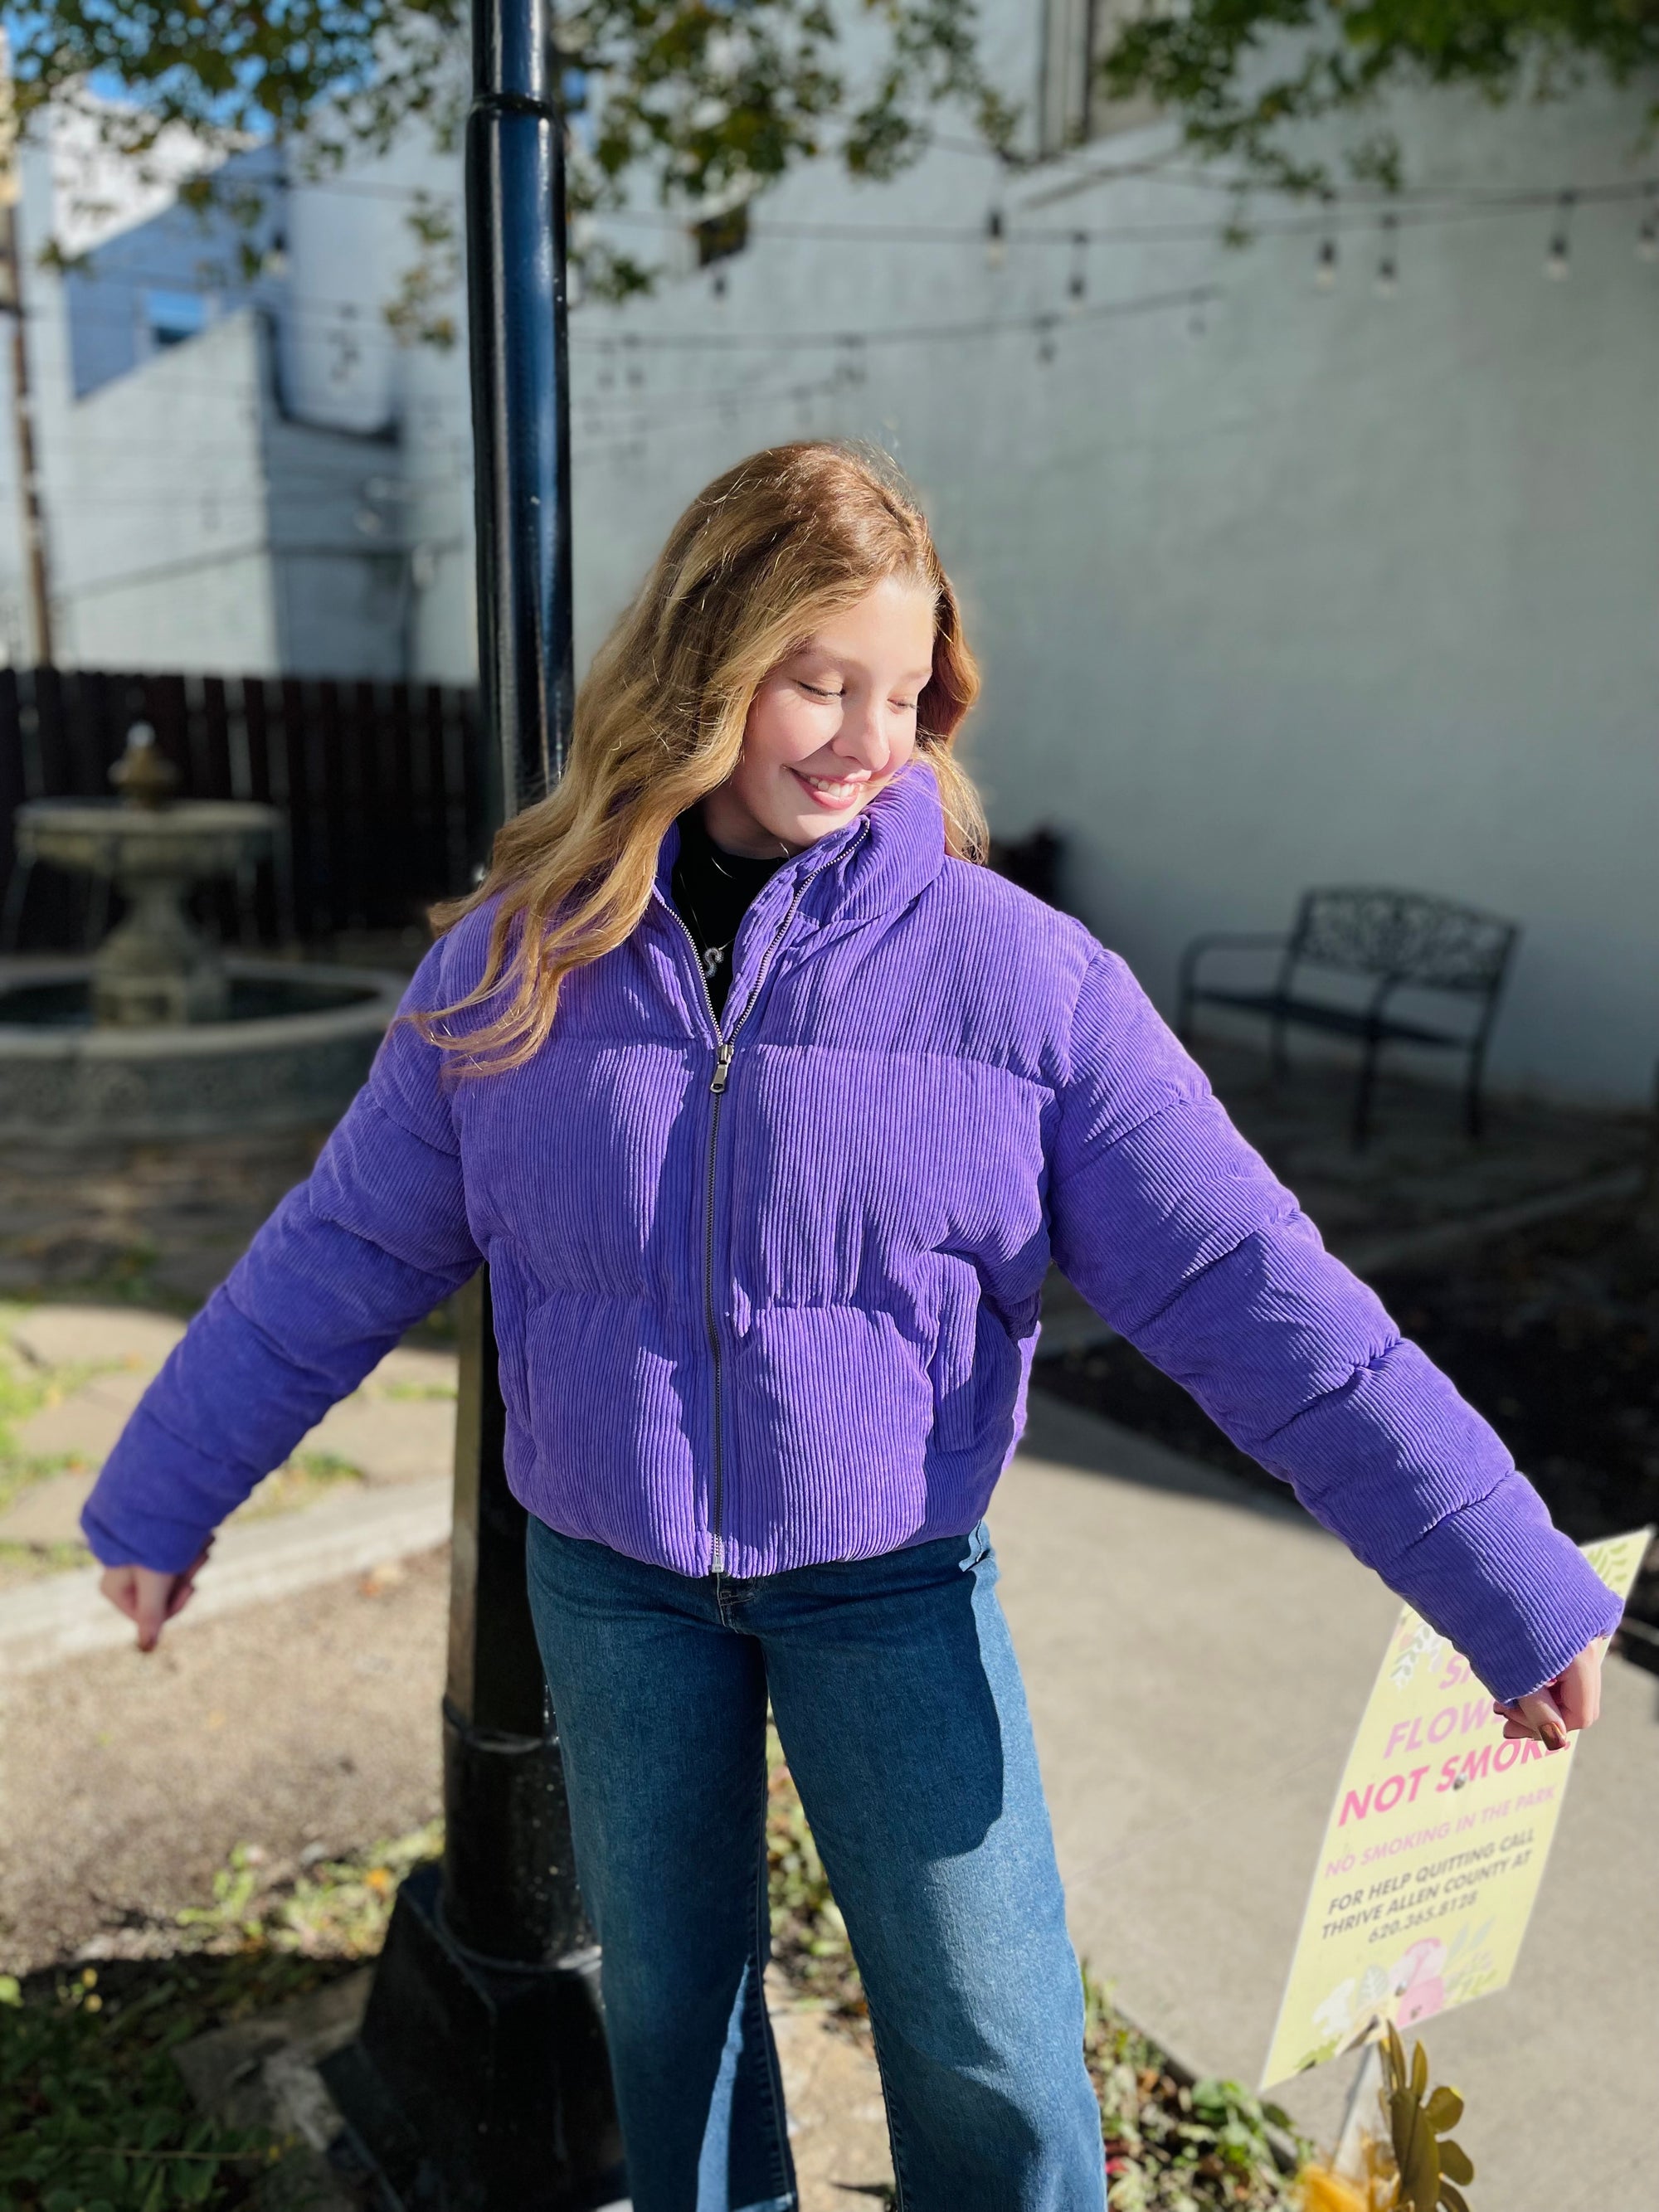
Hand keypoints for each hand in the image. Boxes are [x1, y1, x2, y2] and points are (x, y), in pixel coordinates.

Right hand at [98, 1541, 213, 1652]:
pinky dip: (191, 1548)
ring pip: (173, 1573)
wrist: (163, 1487)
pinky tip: (204, 1536)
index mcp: (114, 1586)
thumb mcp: (156, 1578)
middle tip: (204, 1553)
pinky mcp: (154, 1542)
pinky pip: (176, 1555)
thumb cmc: (154, 1536)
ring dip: (192, 1559)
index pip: (146, 1616)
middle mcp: (123, 1573)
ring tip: (205, 1540)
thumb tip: (147, 1648)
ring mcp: (138, 1557)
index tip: (192, 1586)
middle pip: (162, 1593)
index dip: (172, 1605)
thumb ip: (151, 1613)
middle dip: (185, 1576)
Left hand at [1491, 1636, 1606, 1749]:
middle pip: (1576, 1700)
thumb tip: (1557, 1741)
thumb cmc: (1496, 1627)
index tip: (1511, 1723)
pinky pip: (1558, 1668)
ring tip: (1501, 1703)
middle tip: (1505, 1719)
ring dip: (1535, 1699)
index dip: (1548, 1727)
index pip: (1581, 1714)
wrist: (1484, 1575)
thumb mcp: (1514, 1676)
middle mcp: (1587, 1645)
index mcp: (1583, 1656)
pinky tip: (1510, 1683)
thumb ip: (1539, 1712)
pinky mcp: (1562, 1632)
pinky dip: (1537, 1681)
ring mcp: (1576, 1636)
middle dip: (1539, 1715)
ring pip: (1566, 1685)